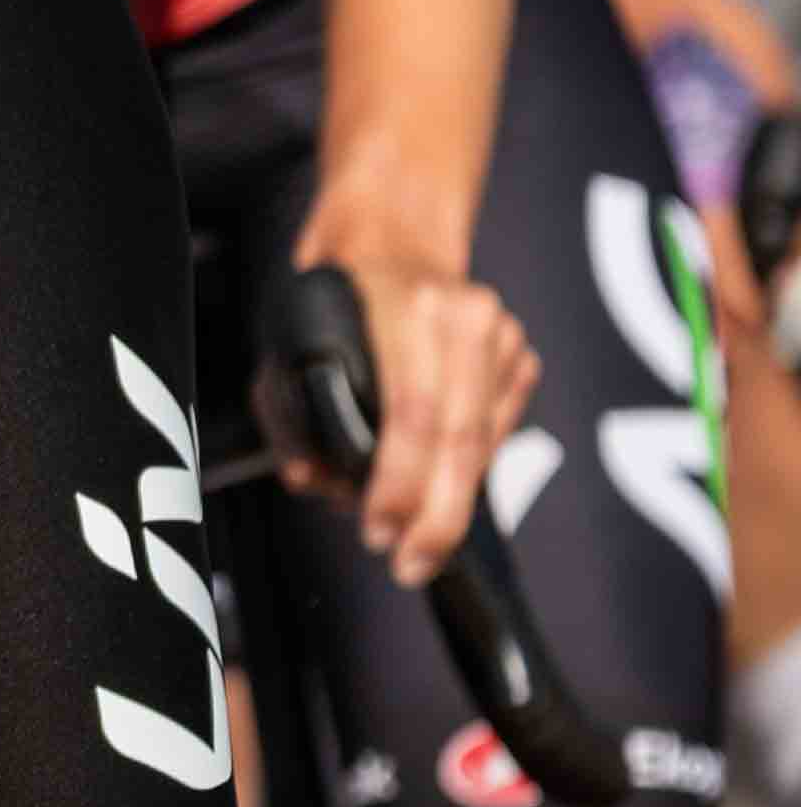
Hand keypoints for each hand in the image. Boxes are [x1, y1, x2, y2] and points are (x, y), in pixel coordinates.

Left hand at [299, 245, 534, 585]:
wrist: (392, 242)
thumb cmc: (331, 303)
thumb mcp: (286, 349)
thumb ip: (291, 421)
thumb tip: (318, 484)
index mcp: (406, 307)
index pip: (412, 411)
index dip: (398, 483)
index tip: (378, 532)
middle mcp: (465, 316)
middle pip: (461, 438)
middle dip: (436, 516)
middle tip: (408, 564)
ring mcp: (502, 335)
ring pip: (485, 443)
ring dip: (449, 501)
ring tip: (414, 541)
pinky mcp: (521, 355)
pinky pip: (498, 432)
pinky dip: (466, 469)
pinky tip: (436, 484)